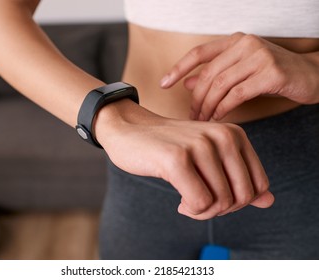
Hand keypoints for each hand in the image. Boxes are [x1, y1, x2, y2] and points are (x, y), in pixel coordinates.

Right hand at [95, 99, 273, 219]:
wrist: (128, 129)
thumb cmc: (168, 147)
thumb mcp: (209, 158)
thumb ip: (239, 179)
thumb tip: (269, 201)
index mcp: (234, 135)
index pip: (258, 185)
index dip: (238, 201)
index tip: (214, 195)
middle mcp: (222, 136)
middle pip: (242, 197)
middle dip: (221, 209)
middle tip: (199, 203)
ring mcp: (200, 146)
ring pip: (221, 202)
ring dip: (203, 212)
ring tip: (187, 202)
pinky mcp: (177, 158)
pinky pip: (199, 203)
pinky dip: (191, 210)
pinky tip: (179, 202)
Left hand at [160, 32, 318, 120]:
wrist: (312, 75)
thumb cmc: (272, 75)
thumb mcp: (240, 72)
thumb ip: (215, 75)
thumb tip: (186, 83)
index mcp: (235, 41)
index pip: (199, 53)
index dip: (178, 68)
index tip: (163, 84)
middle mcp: (245, 44)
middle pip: (208, 74)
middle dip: (196, 99)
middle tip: (191, 116)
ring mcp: (258, 56)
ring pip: (220, 85)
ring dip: (207, 106)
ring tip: (203, 120)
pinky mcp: (270, 73)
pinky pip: (237, 94)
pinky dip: (223, 108)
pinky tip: (218, 117)